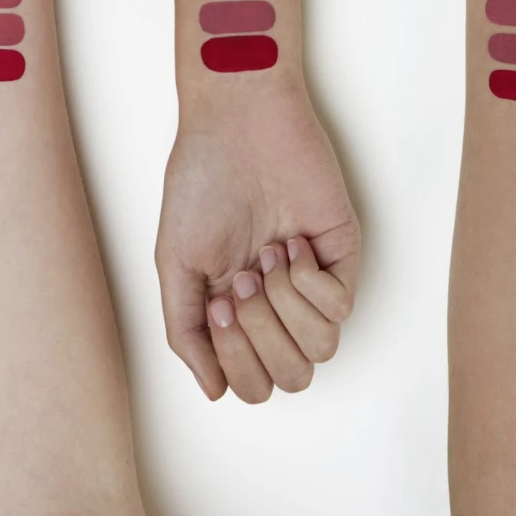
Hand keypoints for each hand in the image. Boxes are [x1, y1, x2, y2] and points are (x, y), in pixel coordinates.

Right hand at [156, 82, 360, 402]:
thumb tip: (214, 390)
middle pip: (291, 376)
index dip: (235, 360)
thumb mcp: (175, 262)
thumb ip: (185, 331)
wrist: (236, 124)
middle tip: (241, 282)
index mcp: (237, 312)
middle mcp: (278, 304)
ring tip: (264, 257)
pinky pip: (340, 306)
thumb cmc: (201, 180)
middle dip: (260, 339)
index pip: (252, 383)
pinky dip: (308, 282)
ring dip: (284, 308)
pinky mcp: (340, 253)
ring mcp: (312, 280)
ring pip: (320, 349)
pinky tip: (290, 243)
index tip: (217, 303)